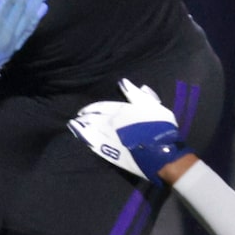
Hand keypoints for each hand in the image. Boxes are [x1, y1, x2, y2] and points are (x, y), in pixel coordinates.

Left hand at [68, 79, 189, 182]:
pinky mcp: (110, 153)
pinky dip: (86, 141)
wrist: (161, 152)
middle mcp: (111, 123)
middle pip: (92, 119)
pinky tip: (82, 139)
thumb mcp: (151, 105)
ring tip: (74, 127)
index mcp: (121, 110)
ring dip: (81, 128)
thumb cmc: (159, 127)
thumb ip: (136, 94)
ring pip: (90, 131)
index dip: (91, 108)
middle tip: (78, 118)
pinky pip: (93, 145)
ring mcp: (109, 138)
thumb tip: (122, 82)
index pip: (101, 107)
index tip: (84, 110)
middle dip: (84, 118)